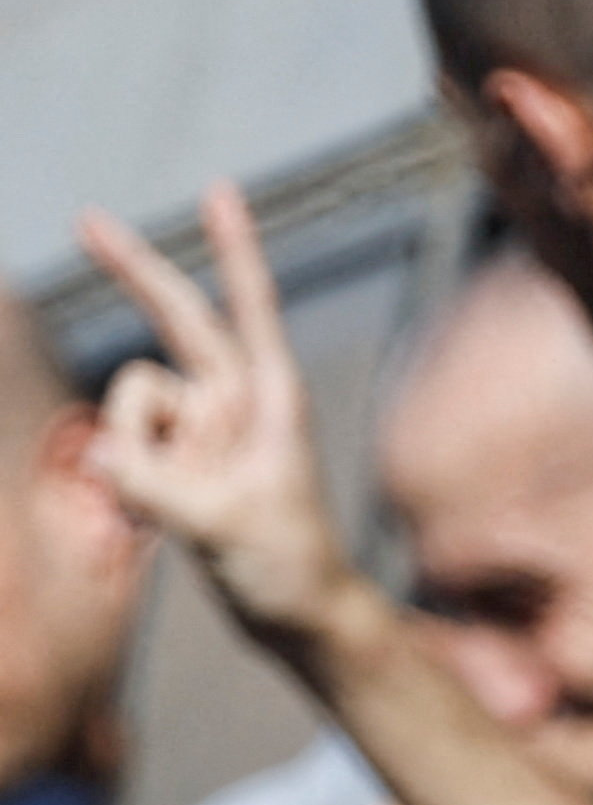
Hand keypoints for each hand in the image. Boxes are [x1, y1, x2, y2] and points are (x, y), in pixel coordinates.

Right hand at [75, 186, 368, 643]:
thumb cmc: (285, 567)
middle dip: (134, 272)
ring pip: (128, 406)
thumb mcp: (220, 526)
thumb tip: (99, 449)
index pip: (250, 306)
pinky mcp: (175, 459)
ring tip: (169, 516)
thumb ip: (153, 485)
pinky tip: (148, 529)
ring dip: (129, 457)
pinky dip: (119, 484)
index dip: (233, 248)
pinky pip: (119, 448)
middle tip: (84, 216)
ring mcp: (201, 428)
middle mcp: (235, 400)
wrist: (297, 614)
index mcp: (271, 397)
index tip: (220, 190)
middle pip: (177, 320)